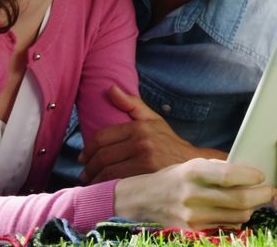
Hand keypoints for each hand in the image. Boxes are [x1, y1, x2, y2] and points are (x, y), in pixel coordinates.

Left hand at [80, 85, 224, 182]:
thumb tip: (111, 88)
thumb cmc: (169, 142)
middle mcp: (142, 143)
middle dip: (89, 167)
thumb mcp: (153, 120)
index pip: (102, 136)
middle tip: (85, 172)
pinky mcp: (148, 179)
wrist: (192, 165)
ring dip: (95, 179)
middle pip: (103, 156)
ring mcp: (145, 162)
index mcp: (139, 127)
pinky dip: (107, 188)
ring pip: (108, 172)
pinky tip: (103, 189)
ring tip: (91, 182)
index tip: (84, 157)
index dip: (88, 148)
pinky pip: (119, 184)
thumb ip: (132, 104)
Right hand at [114, 158, 275, 229]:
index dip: (250, 176)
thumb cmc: (173, 179)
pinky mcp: (191, 232)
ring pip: (236, 217)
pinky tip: (237, 212)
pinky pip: (224, 228)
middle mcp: (191, 195)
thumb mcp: (191, 165)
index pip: (228, 176)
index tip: (261, 175)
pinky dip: (236, 220)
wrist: (143, 201)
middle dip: (260, 195)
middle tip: (269, 190)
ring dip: (251, 208)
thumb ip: (218, 168)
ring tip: (255, 200)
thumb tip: (249, 171)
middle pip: (238, 200)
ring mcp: (191, 217)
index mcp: (192, 172)